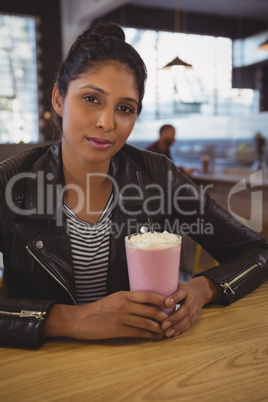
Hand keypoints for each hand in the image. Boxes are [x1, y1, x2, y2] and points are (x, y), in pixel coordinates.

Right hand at [43, 291, 168, 340]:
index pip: (147, 294)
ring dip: (160, 327)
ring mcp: (121, 318)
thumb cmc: (98, 309)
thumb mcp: (114, 299)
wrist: (80, 320)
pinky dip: (150, 335)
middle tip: (174, 318)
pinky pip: (138, 333)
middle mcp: (124, 305)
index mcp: (124, 295)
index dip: (161, 299)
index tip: (171, 302)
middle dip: (164, 315)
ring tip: (168, 330)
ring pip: (147, 322)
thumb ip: (128, 300)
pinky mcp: (118, 330)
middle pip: (150, 309)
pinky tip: (156, 337)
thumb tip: (145, 304)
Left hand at [161, 276, 217, 337]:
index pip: (181, 293)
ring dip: (177, 327)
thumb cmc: (182, 290)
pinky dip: (181, 330)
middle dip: (174, 318)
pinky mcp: (196, 317)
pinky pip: (189, 324)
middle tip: (163, 325)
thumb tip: (150, 296)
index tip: (167, 303)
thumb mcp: (176, 286)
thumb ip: (167, 290)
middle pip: (185, 309)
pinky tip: (173, 334)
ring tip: (167, 333)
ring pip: (188, 319)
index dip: (174, 298)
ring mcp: (195, 309)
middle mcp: (192, 299)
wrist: (200, 292)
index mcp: (186, 290)